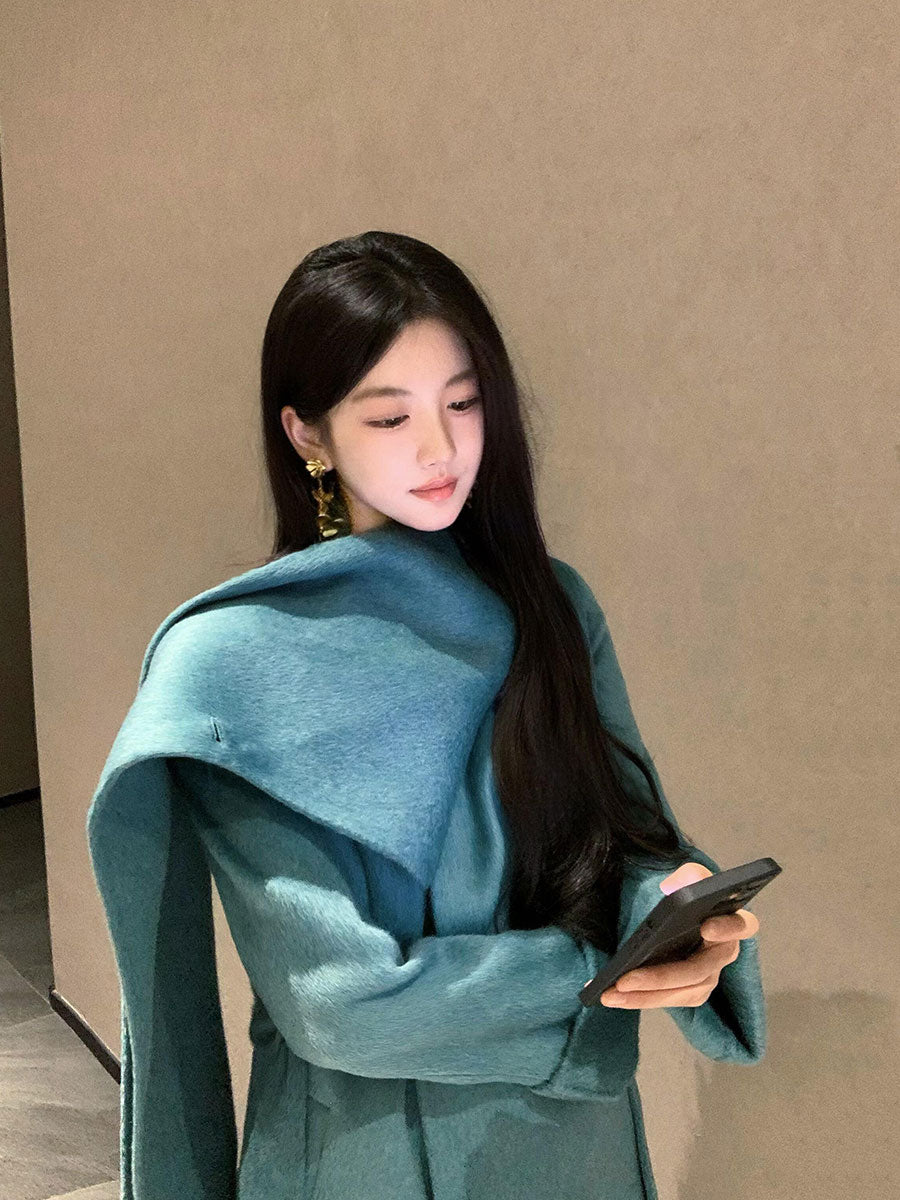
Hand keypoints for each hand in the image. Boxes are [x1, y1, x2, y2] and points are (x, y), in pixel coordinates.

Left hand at [593, 862, 759, 1009]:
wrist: (678, 916)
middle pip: (697, 971)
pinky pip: (667, 999)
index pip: (742, 925)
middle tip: (625, 979)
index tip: (705, 927)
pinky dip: (639, 999)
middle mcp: (723, 954)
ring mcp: (708, 976)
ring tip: (610, 993)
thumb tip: (671, 887)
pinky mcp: (692, 991)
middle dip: (660, 977)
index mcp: (731, 921)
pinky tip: (613, 996)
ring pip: (680, 992)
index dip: (727, 928)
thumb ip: (688, 875)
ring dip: (644, 996)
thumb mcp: (689, 879)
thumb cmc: (688, 897)